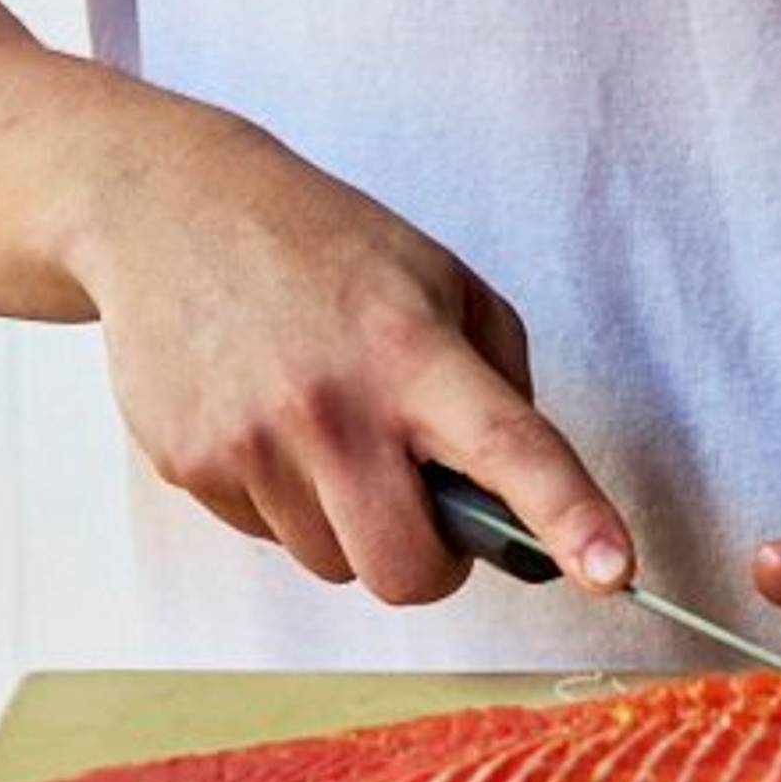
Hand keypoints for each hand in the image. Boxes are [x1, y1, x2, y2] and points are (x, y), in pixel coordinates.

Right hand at [63, 105, 633, 604]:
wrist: (167, 209)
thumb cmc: (322, 244)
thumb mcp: (437, 278)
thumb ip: (495, 383)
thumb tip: (523, 499)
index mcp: (410, 348)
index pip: (507, 446)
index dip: (568, 516)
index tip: (613, 573)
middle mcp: (330, 404)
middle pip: (407, 571)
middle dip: (430, 560)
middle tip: (423, 500)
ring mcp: (250, 443)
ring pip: (334, 564)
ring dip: (348, 523)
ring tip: (323, 425)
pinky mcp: (189, 467)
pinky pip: (268, 537)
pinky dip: (283, 500)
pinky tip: (264, 419)